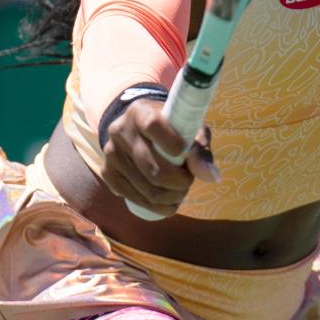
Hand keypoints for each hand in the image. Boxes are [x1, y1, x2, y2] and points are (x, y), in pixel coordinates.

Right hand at [101, 99, 219, 217]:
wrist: (135, 125)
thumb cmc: (170, 126)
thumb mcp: (188, 127)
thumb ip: (200, 149)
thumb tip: (211, 177)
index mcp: (141, 112)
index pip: (154, 127)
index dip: (173, 145)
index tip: (185, 155)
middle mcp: (121, 131)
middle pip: (153, 170)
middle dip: (179, 184)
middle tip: (188, 182)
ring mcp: (111, 153)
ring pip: (146, 189)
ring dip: (170, 198)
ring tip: (180, 191)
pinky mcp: (107, 172)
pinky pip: (133, 198)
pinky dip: (155, 207)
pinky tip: (166, 201)